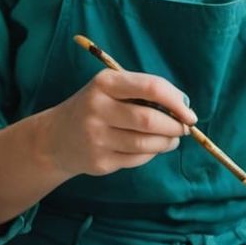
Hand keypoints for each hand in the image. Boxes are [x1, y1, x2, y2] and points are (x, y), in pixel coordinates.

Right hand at [35, 68, 195, 177]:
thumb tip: (184, 107)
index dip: (176, 101)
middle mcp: (97, 108)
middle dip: (174, 125)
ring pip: (146, 143)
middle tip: (183, 128)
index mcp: (104, 83)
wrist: (55, 138)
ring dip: (167, 142)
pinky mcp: (99, 161)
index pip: (150, 88)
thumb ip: (143, 92)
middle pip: (149, 119)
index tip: (189, 112)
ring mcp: (96, 137)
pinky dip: (151, 153)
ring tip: (171, 139)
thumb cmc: (95, 108)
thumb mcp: (110, 89)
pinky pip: (137, 158)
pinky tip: (150, 147)